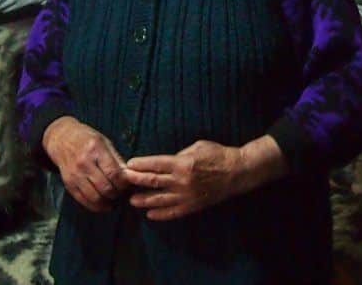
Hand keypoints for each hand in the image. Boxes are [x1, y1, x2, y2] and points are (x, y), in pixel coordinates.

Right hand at [42, 116, 128, 212]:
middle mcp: (84, 163)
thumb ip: (117, 159)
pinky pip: (83, 200)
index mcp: (95, 149)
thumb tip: (130, 175)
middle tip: (122, 192)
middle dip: (117, 193)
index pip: (113, 173)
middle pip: (105, 187)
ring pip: (95, 197)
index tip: (128, 183)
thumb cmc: (87, 139)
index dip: (124, 183)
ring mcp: (74, 174)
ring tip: (113, 198)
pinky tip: (103, 204)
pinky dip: (95, 206)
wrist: (62, 139)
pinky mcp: (68, 183)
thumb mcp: (104, 142)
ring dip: (107, 202)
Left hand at [123, 140, 245, 219]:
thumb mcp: (197, 146)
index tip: (129, 165)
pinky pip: (174, 212)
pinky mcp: (194, 206)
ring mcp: (188, 195)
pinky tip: (150, 214)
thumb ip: (179, 155)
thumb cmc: (217, 154)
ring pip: (161, 199)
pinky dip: (161, 214)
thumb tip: (164, 161)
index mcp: (182, 163)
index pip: (156, 164)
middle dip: (137, 181)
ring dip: (145, 200)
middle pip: (154, 182)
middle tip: (123, 181)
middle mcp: (182, 181)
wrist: (237, 172)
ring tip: (132, 201)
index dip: (141, 165)